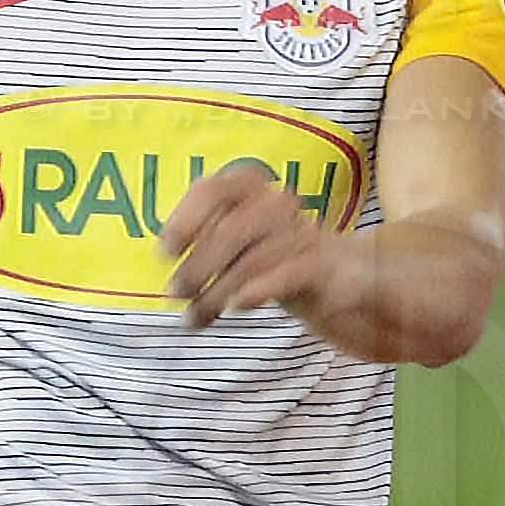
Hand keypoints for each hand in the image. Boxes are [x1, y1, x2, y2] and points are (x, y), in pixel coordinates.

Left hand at [165, 159, 358, 339]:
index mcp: (251, 187)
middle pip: (231, 231)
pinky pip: (285, 276)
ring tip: (196, 318)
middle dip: (197, 268)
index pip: (212, 189)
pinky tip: (237, 306)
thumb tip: (164, 257)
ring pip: (252, 261)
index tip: (166, 252)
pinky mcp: (320, 266)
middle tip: (177, 294)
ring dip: (216, 294)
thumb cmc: (271, 255)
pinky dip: (258, 291)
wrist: (340, 274)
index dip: (185, 220)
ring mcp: (301, 234)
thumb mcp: (234, 240)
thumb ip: (203, 239)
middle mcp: (276, 203)